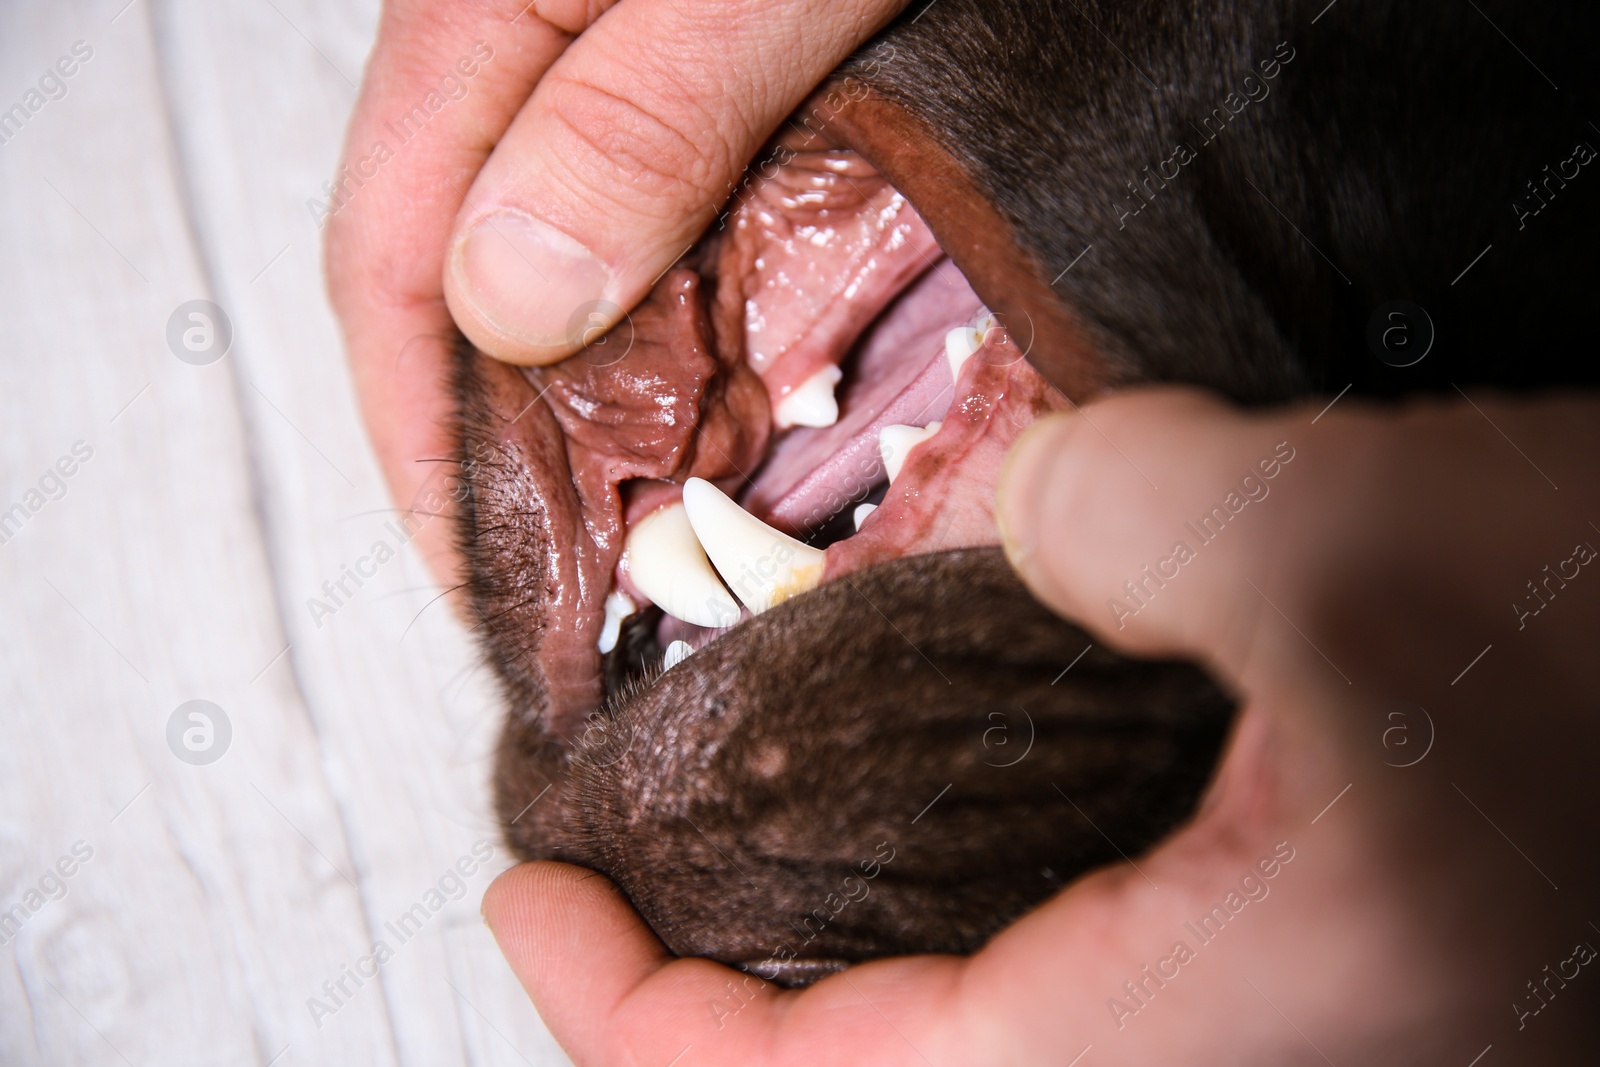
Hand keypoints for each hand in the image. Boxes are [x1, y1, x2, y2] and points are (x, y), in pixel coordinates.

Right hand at [325, 0, 906, 579]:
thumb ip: (634, 125)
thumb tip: (510, 302)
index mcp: (477, 16)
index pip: (389, 267)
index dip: (422, 445)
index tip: (480, 576)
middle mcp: (505, 42)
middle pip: (456, 276)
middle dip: (504, 437)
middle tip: (582, 572)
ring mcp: (582, 48)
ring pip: (550, 248)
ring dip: (586, 379)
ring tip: (645, 503)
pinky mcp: (662, 44)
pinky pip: (635, 203)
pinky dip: (659, 302)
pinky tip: (712, 362)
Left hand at [483, 387, 1599, 1063]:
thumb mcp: (1362, 552)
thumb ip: (1136, 508)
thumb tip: (1034, 496)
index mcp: (1203, 1041)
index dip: (629, 1015)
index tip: (528, 899)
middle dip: (711, 1013)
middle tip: (613, 895)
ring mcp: (1271, 1037)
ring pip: (977, 1048)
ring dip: (834, 976)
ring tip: (740, 863)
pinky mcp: (1310, 972)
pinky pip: (1072, 988)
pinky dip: (960, 931)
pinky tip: (946, 832)